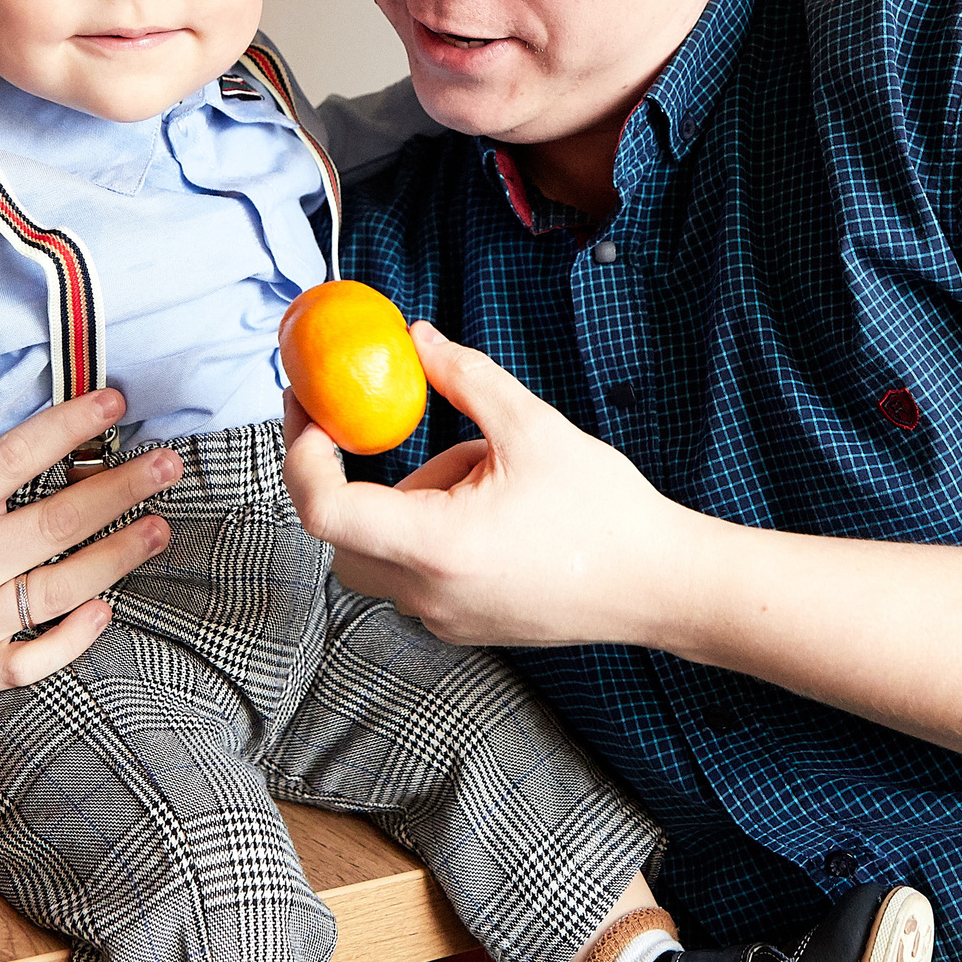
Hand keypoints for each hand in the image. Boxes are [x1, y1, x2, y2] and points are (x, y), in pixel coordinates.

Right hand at [0, 389, 181, 700]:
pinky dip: (71, 640)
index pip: (14, 459)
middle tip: (170, 465)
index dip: (68, 428)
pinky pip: (29, 660)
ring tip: (159, 528)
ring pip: (56, 590)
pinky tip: (105, 610)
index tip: (115, 402)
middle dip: (119, 490)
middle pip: (55, 524)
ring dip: (116, 558)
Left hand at [283, 323, 701, 646]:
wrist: (660, 586)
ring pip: (380, 551)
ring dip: (406, 500)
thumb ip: (465, 377)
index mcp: (435, 548)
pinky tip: (493, 505)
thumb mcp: (532, 427)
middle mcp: (428, 594)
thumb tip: (417, 338)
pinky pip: (415, 571)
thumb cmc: (605, 514)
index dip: (301, 452)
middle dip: (351, 475)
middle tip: (367, 422)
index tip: (310, 407)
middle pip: (340, 534)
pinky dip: (430, 529)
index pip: (323, 509)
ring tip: (480, 468)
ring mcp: (443, 617)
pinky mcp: (462, 623)